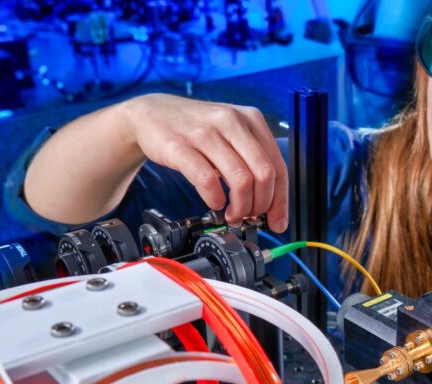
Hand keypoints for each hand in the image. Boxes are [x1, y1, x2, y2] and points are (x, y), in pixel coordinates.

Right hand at [123, 93, 288, 231]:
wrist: (152, 113)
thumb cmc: (196, 129)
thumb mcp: (231, 134)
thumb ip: (251, 161)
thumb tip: (269, 204)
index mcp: (251, 119)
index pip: (278, 166)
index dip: (280, 201)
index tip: (276, 222)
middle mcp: (232, 122)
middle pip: (263, 175)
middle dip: (260, 205)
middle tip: (249, 217)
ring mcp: (206, 133)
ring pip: (240, 180)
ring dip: (239, 207)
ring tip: (232, 214)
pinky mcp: (180, 146)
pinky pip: (207, 180)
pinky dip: (214, 199)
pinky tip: (213, 202)